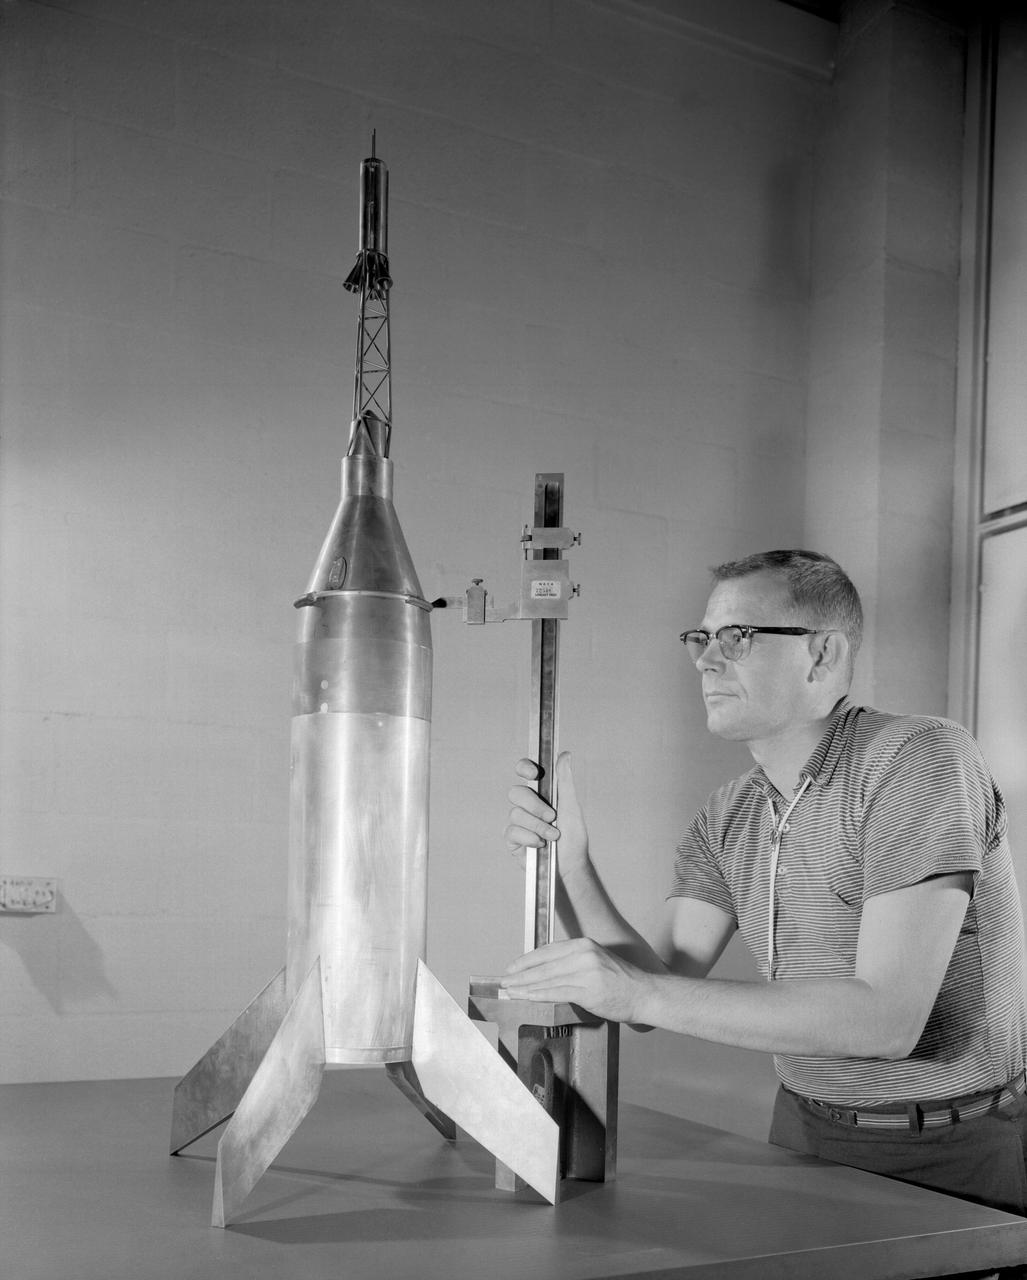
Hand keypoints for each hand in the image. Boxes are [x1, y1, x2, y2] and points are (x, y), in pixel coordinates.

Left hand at [499, 937, 653, 1023]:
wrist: (645, 994)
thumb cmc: (622, 982)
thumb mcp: (596, 963)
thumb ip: (573, 965)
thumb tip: (546, 973)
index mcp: (584, 944)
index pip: (547, 951)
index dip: (527, 960)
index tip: (513, 968)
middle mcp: (583, 953)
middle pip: (543, 964)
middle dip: (520, 974)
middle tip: (504, 981)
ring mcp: (585, 971)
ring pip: (546, 978)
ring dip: (524, 986)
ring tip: (510, 990)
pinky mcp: (587, 989)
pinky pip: (556, 992)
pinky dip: (537, 995)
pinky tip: (526, 997)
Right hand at [503, 752, 588, 876]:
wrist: (569, 865)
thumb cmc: (573, 837)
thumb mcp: (571, 806)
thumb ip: (565, 781)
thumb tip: (565, 754)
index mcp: (540, 792)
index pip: (524, 772)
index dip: (524, 767)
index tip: (534, 774)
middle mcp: (526, 805)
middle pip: (516, 792)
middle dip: (534, 805)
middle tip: (552, 816)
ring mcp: (518, 822)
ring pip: (515, 813)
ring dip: (538, 826)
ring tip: (553, 837)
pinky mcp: (513, 839)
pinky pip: (512, 831)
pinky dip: (530, 837)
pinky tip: (540, 845)